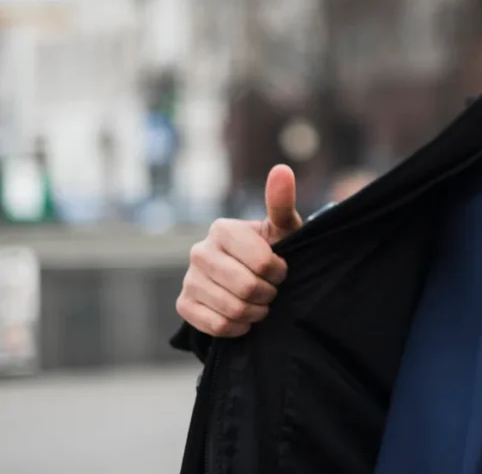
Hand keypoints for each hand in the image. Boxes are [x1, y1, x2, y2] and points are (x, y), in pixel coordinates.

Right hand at [176, 164, 302, 336]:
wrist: (250, 279)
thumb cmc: (271, 249)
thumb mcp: (282, 228)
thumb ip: (281, 202)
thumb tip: (282, 169)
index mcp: (222, 229)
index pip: (262, 263)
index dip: (279, 272)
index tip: (281, 270)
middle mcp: (199, 251)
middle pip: (246, 288)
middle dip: (268, 294)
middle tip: (271, 290)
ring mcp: (188, 278)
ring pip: (232, 309)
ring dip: (255, 312)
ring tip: (260, 303)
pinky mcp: (183, 304)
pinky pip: (216, 326)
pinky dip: (237, 327)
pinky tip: (243, 318)